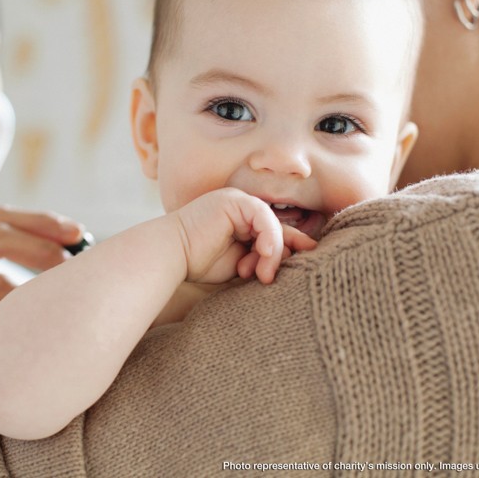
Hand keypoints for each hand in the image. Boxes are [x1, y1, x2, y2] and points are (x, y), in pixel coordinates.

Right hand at [172, 188, 315, 285]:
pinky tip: (264, 255)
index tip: (307, 262)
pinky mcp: (234, 201)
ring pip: (272, 225)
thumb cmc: (198, 264)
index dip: (291, 247)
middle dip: (280, 255)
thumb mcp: (239, 264)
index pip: (274, 233)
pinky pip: (263, 217)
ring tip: (262, 275)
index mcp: (241, 223)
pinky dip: (269, 237)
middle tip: (270, 278)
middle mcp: (241, 209)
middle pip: (277, 229)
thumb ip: (262, 258)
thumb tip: (293, 255)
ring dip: (271, 253)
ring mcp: (237, 202)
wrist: (171, 257)